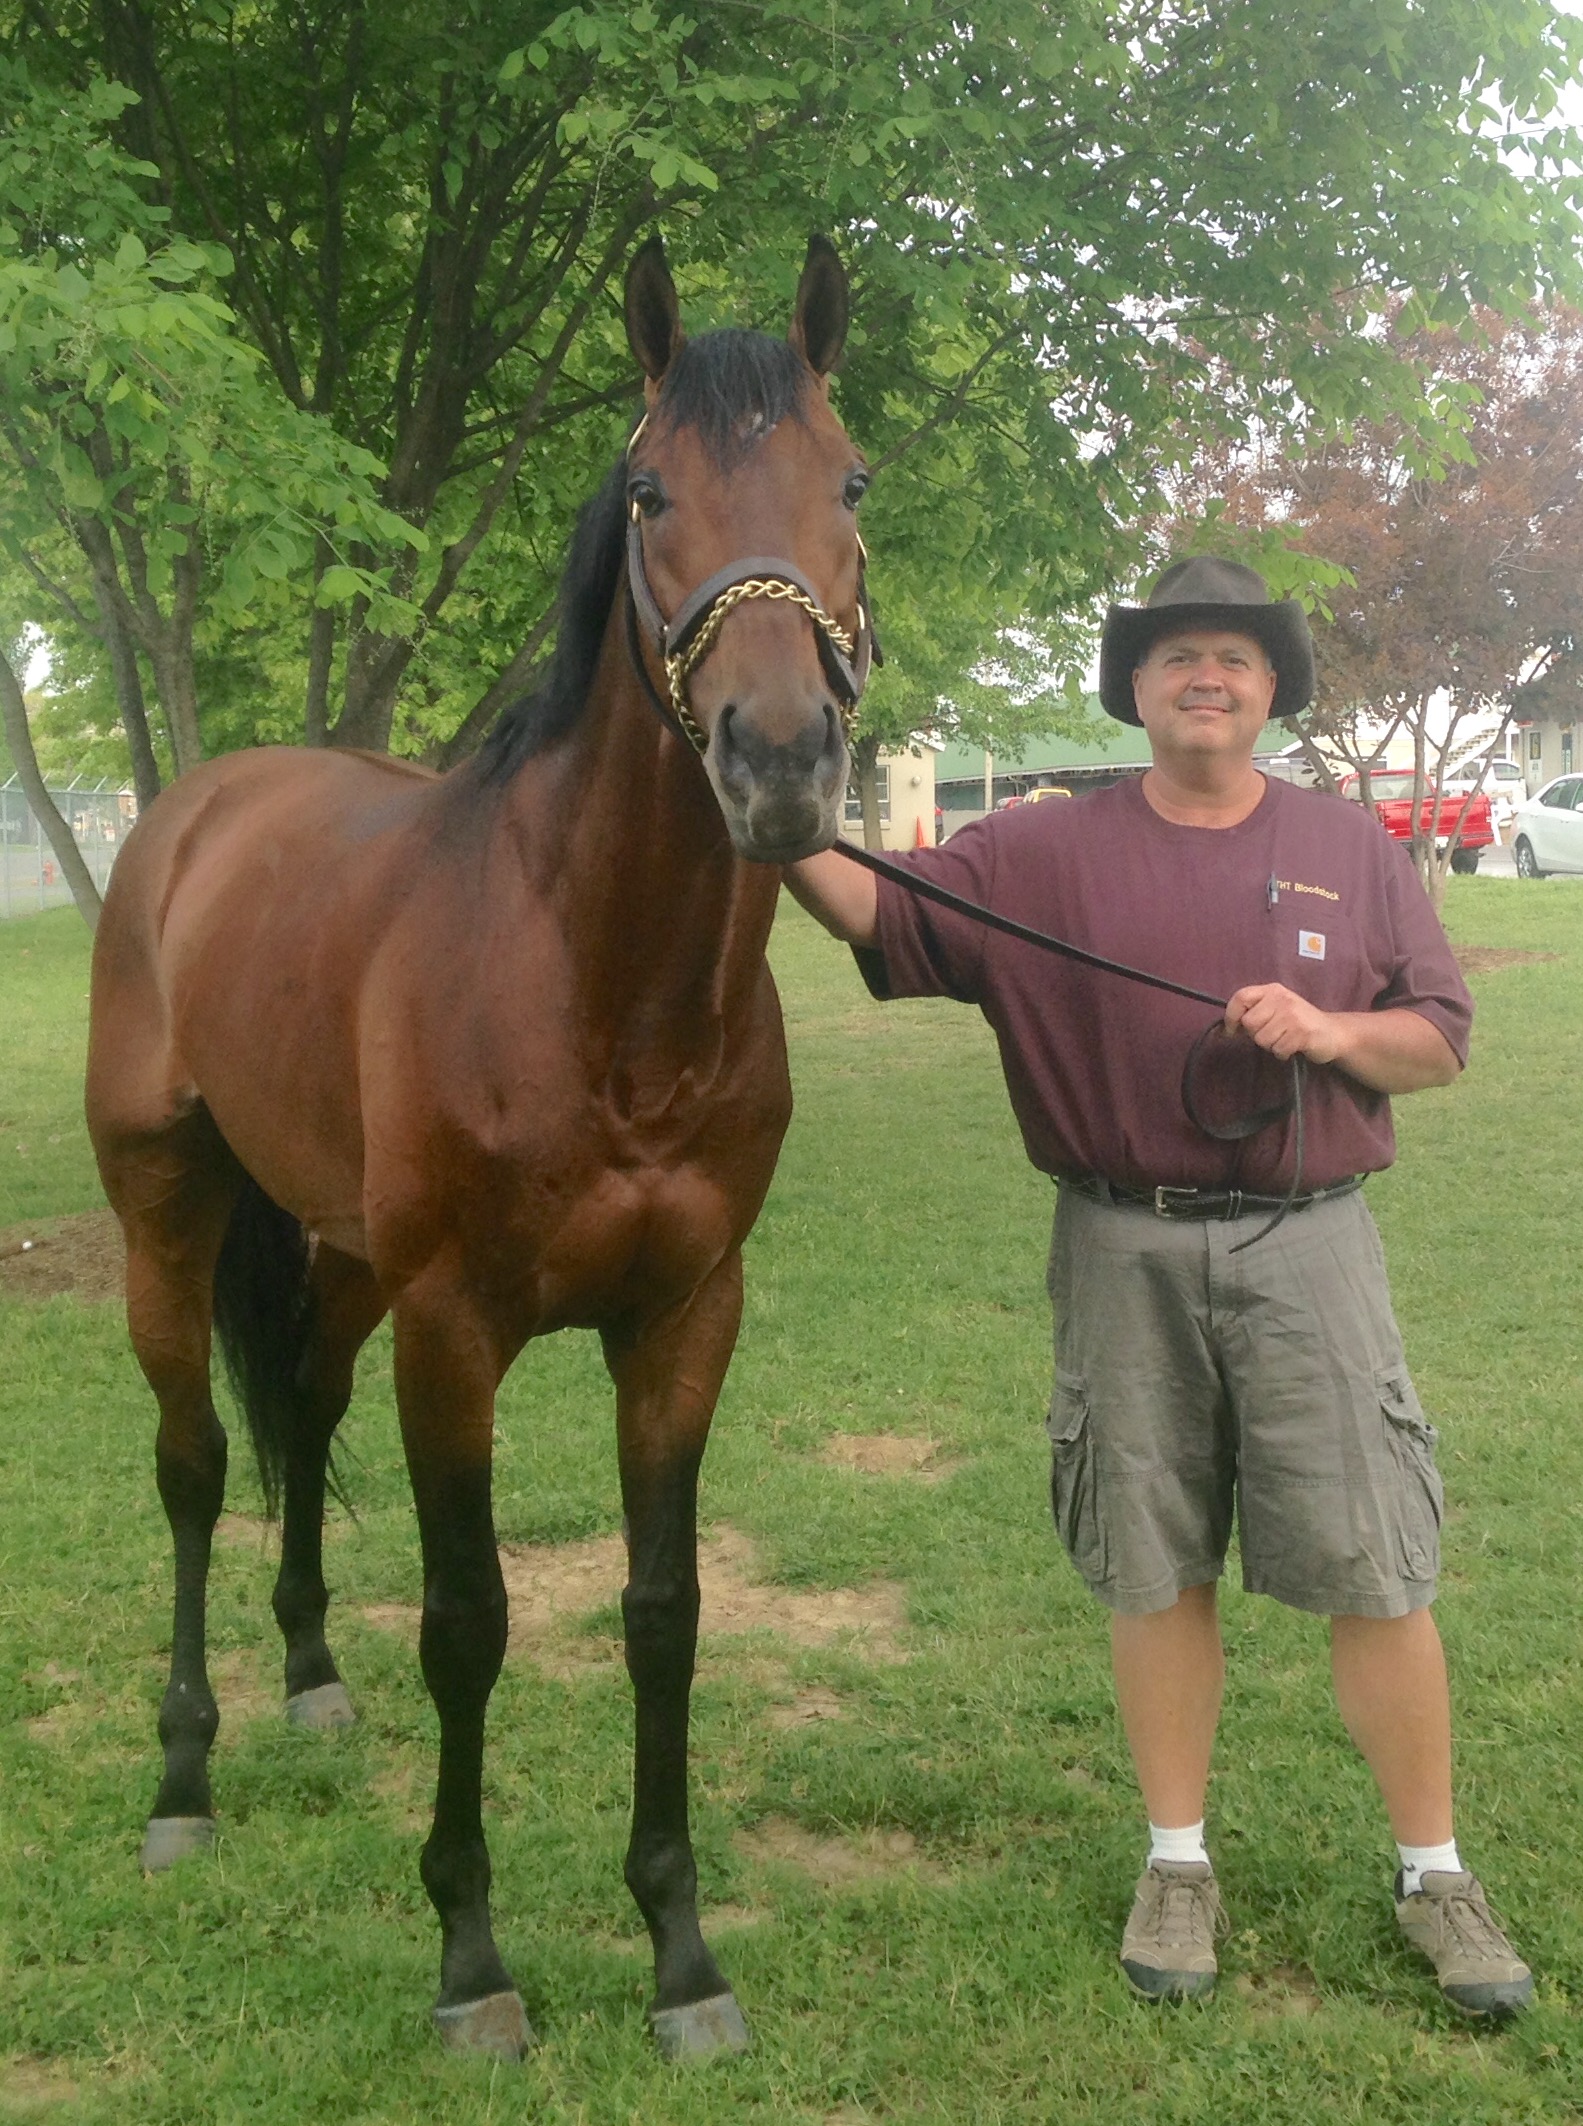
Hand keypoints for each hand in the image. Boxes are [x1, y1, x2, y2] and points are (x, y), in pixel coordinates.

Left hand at [1224, 982, 1343, 1064]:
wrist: (1333, 1032)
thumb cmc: (1299, 1022)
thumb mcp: (1277, 1009)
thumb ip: (1255, 1011)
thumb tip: (1229, 1027)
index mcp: (1272, 990)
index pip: (1241, 996)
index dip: (1231, 1015)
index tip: (1231, 1030)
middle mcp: (1282, 999)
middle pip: (1249, 1022)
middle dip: (1256, 1034)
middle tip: (1273, 1034)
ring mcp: (1292, 1015)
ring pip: (1262, 1039)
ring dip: (1271, 1045)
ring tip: (1285, 1039)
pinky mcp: (1301, 1033)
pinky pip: (1277, 1049)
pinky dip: (1283, 1053)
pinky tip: (1293, 1047)